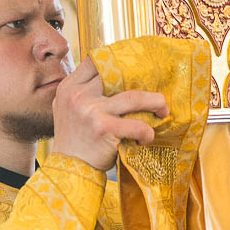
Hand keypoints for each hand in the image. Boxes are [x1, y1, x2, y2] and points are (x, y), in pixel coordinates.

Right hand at [52, 57, 168, 171]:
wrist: (69, 169)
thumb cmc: (74, 140)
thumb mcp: (67, 110)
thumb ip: (83, 93)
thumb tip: (112, 78)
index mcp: (69, 88)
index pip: (95, 61)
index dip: (117, 60)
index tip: (134, 67)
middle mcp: (78, 95)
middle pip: (119, 75)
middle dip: (142, 80)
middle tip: (155, 92)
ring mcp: (92, 111)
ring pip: (135, 97)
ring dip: (155, 103)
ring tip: (162, 111)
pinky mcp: (105, 129)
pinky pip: (137, 125)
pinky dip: (146, 133)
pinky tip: (145, 139)